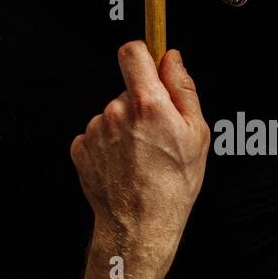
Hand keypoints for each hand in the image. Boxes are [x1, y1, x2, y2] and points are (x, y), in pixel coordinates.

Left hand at [71, 42, 209, 275]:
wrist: (140, 226)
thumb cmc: (173, 185)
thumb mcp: (196, 134)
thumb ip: (183, 89)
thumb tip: (173, 59)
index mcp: (147, 104)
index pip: (133, 52)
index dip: (143, 54)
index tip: (149, 64)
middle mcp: (115, 113)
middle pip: (127, 90)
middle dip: (141, 105)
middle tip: (157, 136)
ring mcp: (95, 131)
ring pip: (112, 114)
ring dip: (124, 128)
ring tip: (141, 157)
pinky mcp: (81, 148)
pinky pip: (97, 135)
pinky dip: (109, 146)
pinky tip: (124, 166)